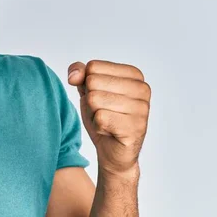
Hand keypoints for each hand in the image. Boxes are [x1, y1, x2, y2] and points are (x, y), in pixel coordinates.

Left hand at [67, 60, 150, 176]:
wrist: (112, 150)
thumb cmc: (102, 116)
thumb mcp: (87, 89)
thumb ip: (80, 73)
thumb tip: (73, 76)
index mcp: (133, 74)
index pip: (93, 66)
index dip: (88, 84)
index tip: (101, 97)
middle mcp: (142, 88)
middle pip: (93, 82)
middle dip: (90, 100)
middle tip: (103, 111)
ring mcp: (142, 108)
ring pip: (95, 99)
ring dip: (94, 114)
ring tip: (106, 121)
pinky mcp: (136, 127)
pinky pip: (100, 118)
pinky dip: (98, 126)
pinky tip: (109, 131)